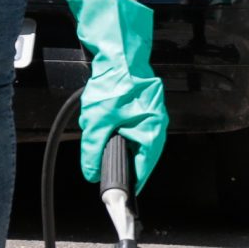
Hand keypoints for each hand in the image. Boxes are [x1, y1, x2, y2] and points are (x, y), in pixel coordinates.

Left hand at [68, 0, 169, 188]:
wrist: (120, 53)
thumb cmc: (115, 83)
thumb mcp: (97, 122)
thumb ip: (92, 151)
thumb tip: (91, 172)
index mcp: (152, 132)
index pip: (143, 169)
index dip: (130, 182)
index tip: (118, 194)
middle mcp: (157, 126)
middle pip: (139, 156)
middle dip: (117, 155)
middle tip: (101, 150)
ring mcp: (152, 116)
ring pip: (133, 140)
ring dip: (115, 139)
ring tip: (102, 124)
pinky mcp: (144, 107)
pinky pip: (133, 126)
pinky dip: (118, 127)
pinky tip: (106, 116)